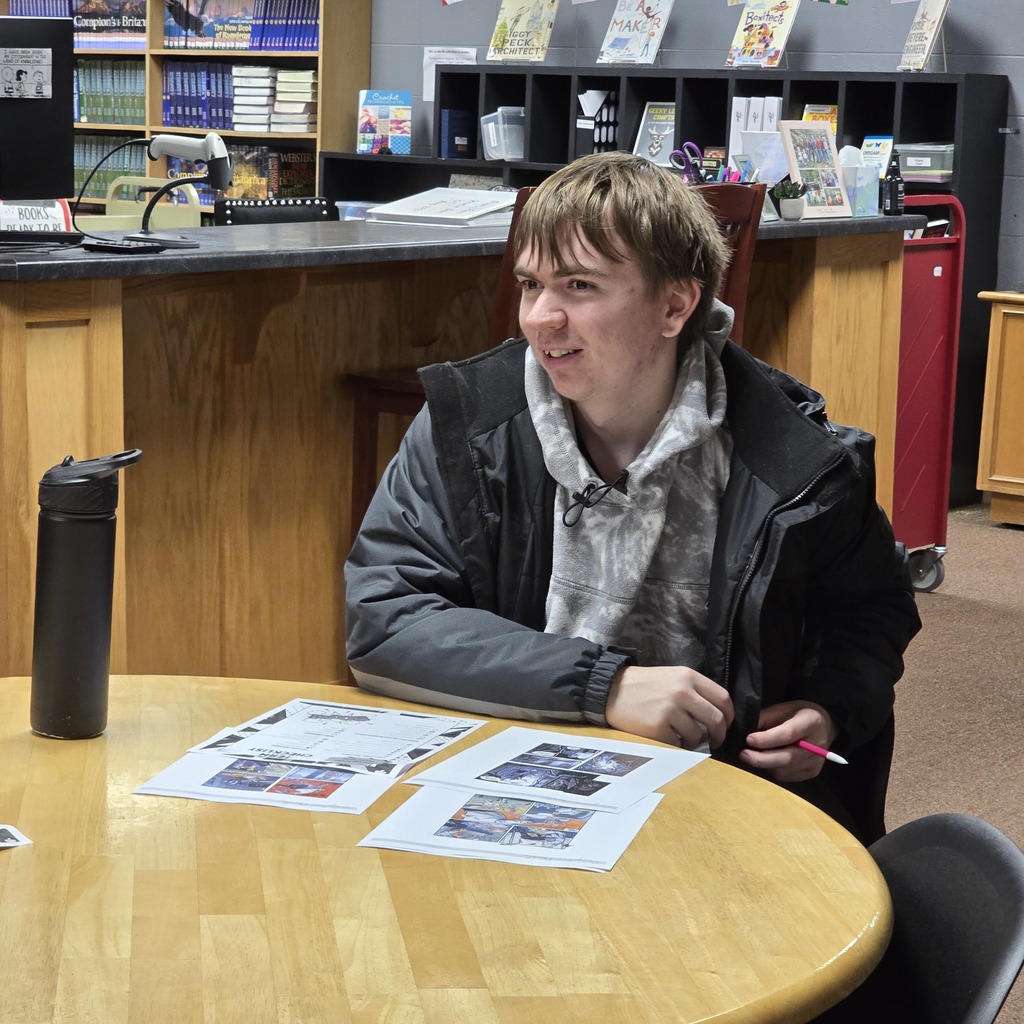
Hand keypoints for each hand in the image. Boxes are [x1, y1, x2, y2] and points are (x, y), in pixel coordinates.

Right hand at [606, 665, 733, 749]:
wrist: (610, 690)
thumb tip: (717, 714)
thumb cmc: (643, 685)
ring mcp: (670, 710)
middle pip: (717, 720)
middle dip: (719, 735)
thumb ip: (694, 690)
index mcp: (689, 676)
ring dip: (693, 742)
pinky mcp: (658, 727)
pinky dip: (676, 746)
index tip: (725, 725)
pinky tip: (666, 738)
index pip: (723, 699)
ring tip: (681, 738)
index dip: (729, 716)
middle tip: (713, 741)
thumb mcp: (672, 677)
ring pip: (698, 735)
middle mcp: (683, 691)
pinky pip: (678, 744)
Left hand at [739, 701, 837, 781]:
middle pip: (786, 758)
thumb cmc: (799, 714)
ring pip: (784, 770)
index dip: (766, 739)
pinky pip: (786, 777)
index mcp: (812, 722)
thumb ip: (766, 718)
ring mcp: (815, 762)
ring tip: (751, 756)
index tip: (748, 739)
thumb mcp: (784, 708)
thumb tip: (746, 730)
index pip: (787, 734)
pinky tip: (766, 761)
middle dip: (761, 758)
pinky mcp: (812, 773)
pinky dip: (772, 770)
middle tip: (743, 754)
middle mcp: (817, 746)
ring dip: (764, 765)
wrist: (824, 727)